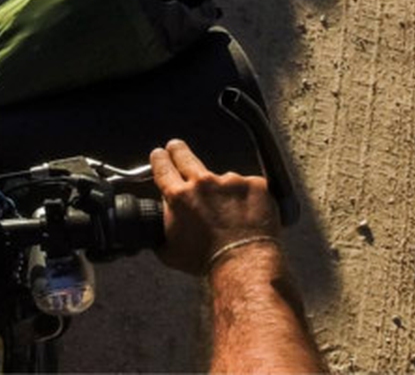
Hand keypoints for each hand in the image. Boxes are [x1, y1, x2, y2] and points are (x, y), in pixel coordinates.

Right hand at [148, 138, 281, 276]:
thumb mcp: (169, 249)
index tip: (160, 155)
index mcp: (179, 196)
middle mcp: (203, 183)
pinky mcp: (255, 184)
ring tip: (229, 215)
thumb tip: (164, 216)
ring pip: (221, 178)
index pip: (162, 165)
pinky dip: (247, 199)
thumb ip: (163, 225)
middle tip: (176, 148)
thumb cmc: (207, 262)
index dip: (159, 158)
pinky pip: (248, 186)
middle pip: (185, 155)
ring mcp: (231, 181)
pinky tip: (247, 216)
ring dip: (222, 190)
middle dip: (178, 150)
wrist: (243, 266)